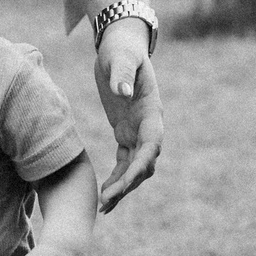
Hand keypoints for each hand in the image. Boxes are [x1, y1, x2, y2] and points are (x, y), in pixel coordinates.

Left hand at [92, 23, 161, 212]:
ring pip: (136, 169)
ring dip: (122, 188)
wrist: (121, 47)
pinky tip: (103, 193)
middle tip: (106, 202)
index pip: (152, 145)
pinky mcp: (126, 133)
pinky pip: (125, 163)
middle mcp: (149, 126)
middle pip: (145, 164)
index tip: (126, 183)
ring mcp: (139, 132)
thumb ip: (122, 73)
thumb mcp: (120, 58)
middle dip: (128, 184)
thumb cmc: (121, 51)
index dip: (141, 165)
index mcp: (152, 112)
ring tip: (103, 208)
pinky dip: (116, 179)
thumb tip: (122, 93)